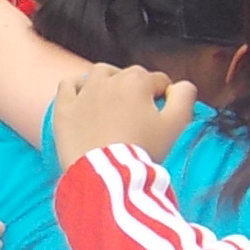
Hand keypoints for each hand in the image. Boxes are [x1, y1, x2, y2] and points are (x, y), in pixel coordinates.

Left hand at [52, 64, 197, 170]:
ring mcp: (84, 92)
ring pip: (101, 74)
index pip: (159, 80)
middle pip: (131, 75)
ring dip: (111, 81)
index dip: (164, 97)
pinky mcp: (64, 108)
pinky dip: (78, 87)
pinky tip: (85, 97)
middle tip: (141, 116)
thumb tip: (182, 86)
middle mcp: (109, 79)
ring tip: (115, 102)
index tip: (162, 116)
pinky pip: (69, 85)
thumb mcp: (175, 124)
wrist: (106, 174)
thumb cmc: (143, 149)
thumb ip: (185, 97)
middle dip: (140, 90)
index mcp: (138, 81)